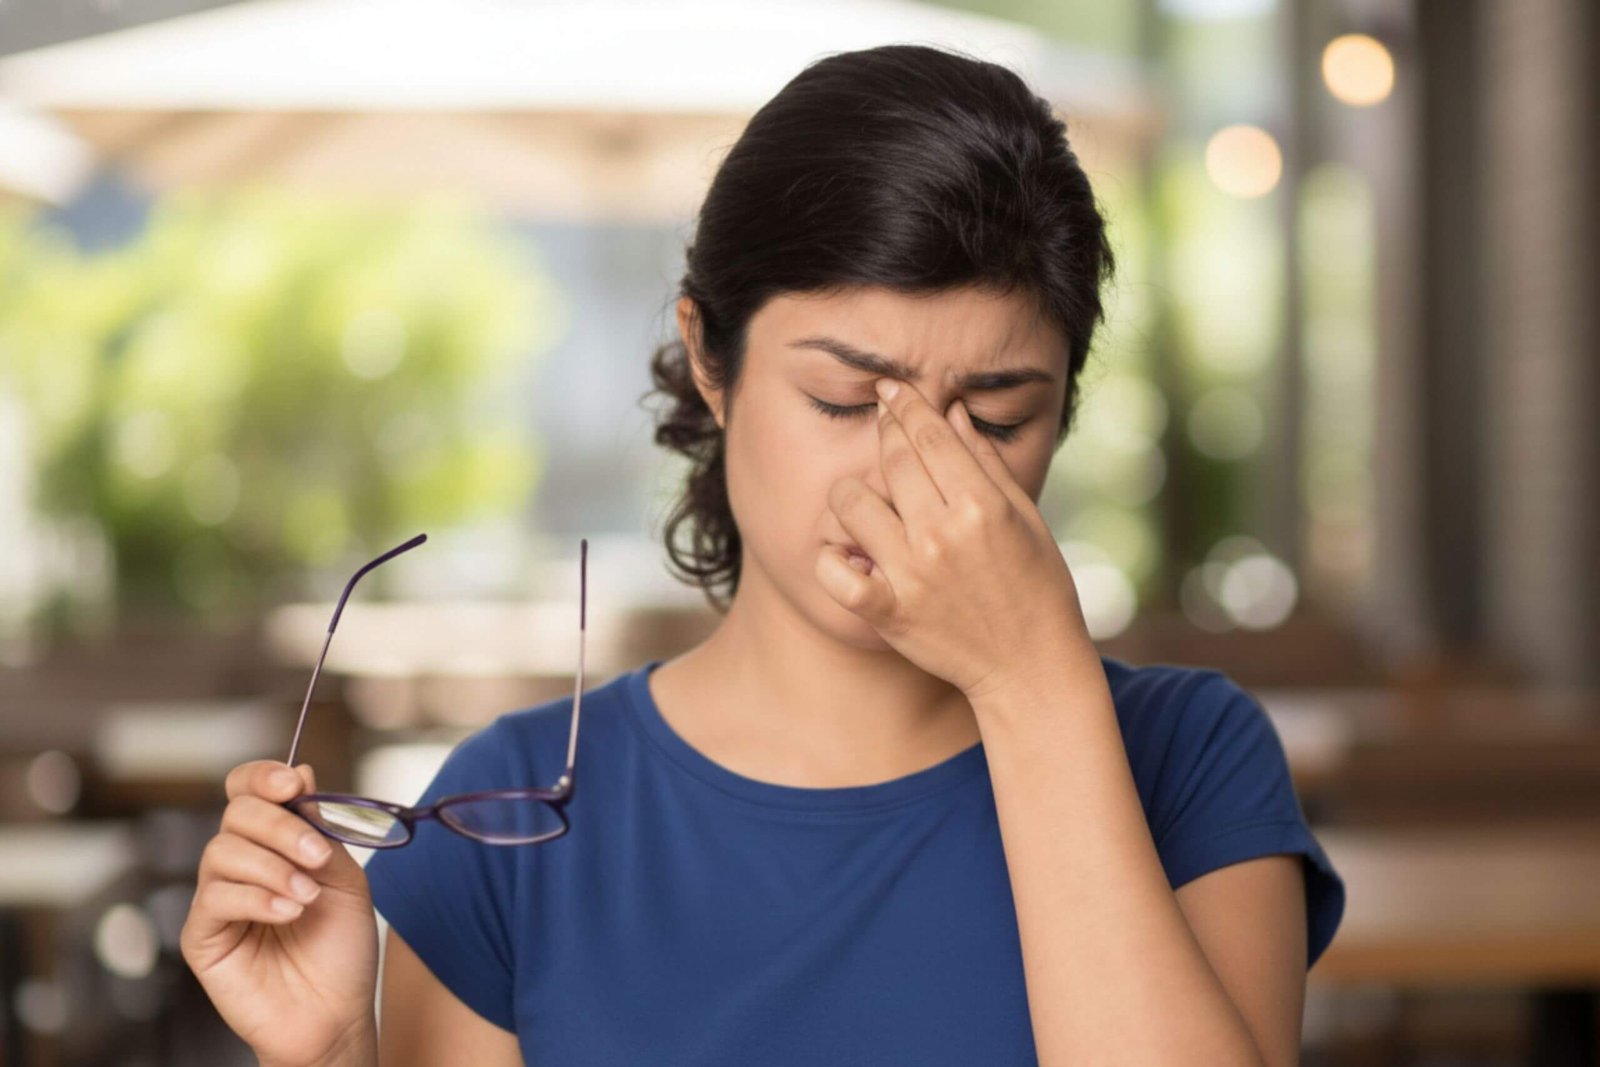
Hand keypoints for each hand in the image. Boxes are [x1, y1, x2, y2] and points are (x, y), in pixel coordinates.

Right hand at [180, 760, 378, 1066]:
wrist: (336, 1012)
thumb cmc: (341, 948)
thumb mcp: (345, 877)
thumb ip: (322, 828)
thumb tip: (301, 772)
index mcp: (274, 843)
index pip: (248, 791)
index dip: (262, 777)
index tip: (293, 784)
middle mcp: (241, 864)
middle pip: (236, 814)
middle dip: (281, 827)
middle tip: (317, 857)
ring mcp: (218, 898)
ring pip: (222, 851)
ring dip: (274, 867)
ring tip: (307, 896)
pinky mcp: (203, 935)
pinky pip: (215, 897)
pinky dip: (257, 898)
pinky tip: (289, 913)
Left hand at [816, 377, 1091, 701]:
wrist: (1031, 666)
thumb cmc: (1036, 586)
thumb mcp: (1024, 517)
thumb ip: (984, 462)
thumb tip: (952, 413)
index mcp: (982, 506)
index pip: (929, 436)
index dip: (905, 405)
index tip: (889, 389)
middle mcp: (942, 535)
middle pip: (891, 461)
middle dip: (882, 432)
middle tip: (880, 422)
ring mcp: (911, 574)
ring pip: (852, 504)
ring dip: (852, 492)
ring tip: (865, 497)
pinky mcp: (888, 612)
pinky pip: (835, 573)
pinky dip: (832, 558)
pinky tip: (847, 552)